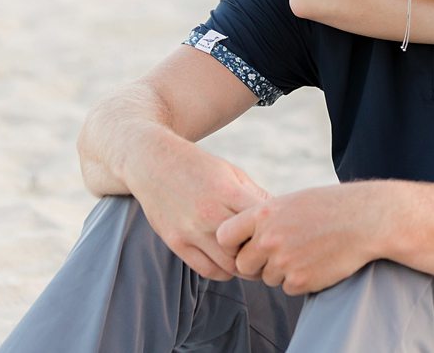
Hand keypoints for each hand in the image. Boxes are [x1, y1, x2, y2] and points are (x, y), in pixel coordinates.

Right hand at [130, 140, 270, 282]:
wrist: (152, 163)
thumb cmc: (199, 166)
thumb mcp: (231, 172)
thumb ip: (255, 196)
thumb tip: (281, 217)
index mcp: (227, 192)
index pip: (261, 224)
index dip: (273, 233)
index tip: (278, 235)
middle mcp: (209, 214)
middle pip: (247, 250)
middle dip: (261, 255)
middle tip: (268, 255)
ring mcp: (190, 231)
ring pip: (228, 266)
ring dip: (242, 267)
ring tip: (250, 260)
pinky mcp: (175, 242)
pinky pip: (206, 270)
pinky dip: (222, 272)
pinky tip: (228, 262)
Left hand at [216, 183, 383, 294]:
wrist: (366, 219)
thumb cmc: (330, 206)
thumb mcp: (291, 201)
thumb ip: (265, 218)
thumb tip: (243, 238)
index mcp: (263, 214)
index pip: (224, 236)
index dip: (233, 243)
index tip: (245, 244)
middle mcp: (269, 239)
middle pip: (243, 264)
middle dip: (256, 263)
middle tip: (279, 253)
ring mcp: (284, 262)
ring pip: (267, 278)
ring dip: (281, 271)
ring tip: (306, 251)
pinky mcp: (300, 281)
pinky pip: (287, 288)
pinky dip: (300, 280)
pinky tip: (317, 261)